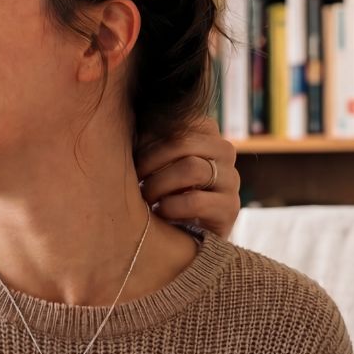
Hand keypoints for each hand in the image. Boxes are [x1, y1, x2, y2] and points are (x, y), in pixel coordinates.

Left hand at [135, 118, 239, 238]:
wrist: (179, 233)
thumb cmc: (158, 188)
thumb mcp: (150, 159)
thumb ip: (143, 138)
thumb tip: (122, 122)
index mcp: (204, 131)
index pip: (177, 119)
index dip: (147, 137)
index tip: (132, 155)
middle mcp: (223, 151)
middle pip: (182, 140)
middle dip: (150, 160)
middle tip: (134, 178)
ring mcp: (231, 179)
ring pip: (191, 168)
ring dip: (158, 185)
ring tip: (145, 197)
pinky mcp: (230, 208)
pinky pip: (196, 200)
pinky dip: (170, 207)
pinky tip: (159, 212)